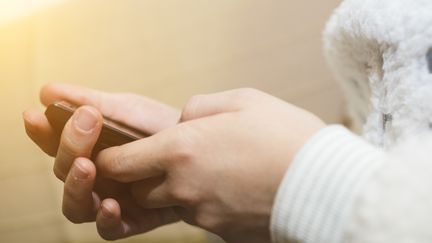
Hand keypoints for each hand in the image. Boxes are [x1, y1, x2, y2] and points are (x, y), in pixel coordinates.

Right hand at [23, 83, 180, 239]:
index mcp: (89, 149)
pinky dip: (106, 219)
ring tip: (87, 166)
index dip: (42, 132)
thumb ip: (91, 100)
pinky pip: (109, 229)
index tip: (37, 114)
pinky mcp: (133, 220)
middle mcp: (95, 177)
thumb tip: (48, 92)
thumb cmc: (160, 127)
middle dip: (70, 146)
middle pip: (64, 171)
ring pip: (76, 206)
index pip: (55, 144)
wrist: (200, 148)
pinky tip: (112, 204)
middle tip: (86, 122)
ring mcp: (111, 199)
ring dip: (76, 187)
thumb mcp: (128, 110)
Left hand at [95, 88, 325, 242]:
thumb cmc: (286, 135)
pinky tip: (234, 187)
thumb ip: (199, 108)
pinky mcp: (221, 233)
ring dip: (180, 189)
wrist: (326, 184)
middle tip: (173, 159)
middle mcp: (183, 187)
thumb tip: (181, 122)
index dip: (110, 160)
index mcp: (181, 149)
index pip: (117, 164)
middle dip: (145, 177)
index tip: (118, 154)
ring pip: (171, 205)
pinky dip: (207, 203)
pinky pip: (200, 217)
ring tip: (216, 169)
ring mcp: (202, 215)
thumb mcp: (241, 101)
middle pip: (139, 191)